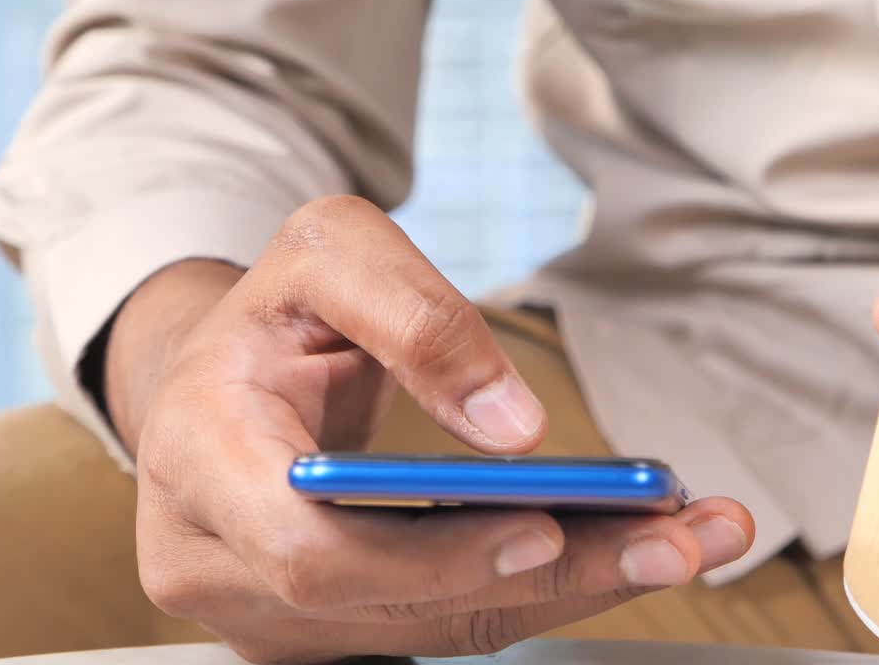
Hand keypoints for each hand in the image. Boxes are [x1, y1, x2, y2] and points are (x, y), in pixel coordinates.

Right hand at [107, 196, 754, 662]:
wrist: (227, 374)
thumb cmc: (277, 307)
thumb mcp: (334, 252)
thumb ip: (415, 315)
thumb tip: (516, 429)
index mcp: (199, 455)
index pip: (309, 546)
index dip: (429, 553)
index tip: (547, 529)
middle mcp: (213, 556)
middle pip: (392, 604)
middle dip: (546, 578)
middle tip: (675, 538)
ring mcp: (260, 608)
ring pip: (429, 625)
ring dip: (566, 590)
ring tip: (680, 540)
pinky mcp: (316, 625)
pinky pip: (434, 620)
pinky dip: (532, 590)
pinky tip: (615, 553)